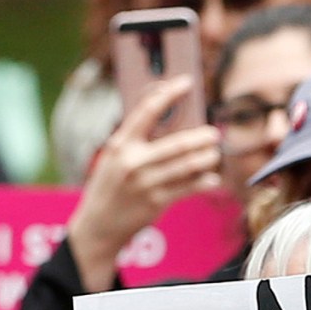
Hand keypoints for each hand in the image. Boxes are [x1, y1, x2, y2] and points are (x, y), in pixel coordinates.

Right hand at [66, 76, 220, 292]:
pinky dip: (204, 181)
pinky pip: (189, 188)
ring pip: (188, 165)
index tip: (186, 82)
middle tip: (213, 133)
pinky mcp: (156, 202)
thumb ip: (136, 134)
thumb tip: (162, 104)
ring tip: (213, 155)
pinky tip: (211, 178)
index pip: (148, 110)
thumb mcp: (113, 156)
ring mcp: (145, 184)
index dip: (170, 93)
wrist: (97, 227)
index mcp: (120, 144)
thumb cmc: (109, 186)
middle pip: (178, 142)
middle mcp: (132, 162)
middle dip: (202, 136)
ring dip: (207, 158)